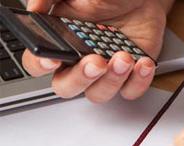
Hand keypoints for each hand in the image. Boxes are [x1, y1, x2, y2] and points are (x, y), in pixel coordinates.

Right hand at [23, 0, 168, 101]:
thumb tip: (36, 8)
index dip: (41, 65)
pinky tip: (143, 62)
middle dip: (80, 78)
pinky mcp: (129, 75)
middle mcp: (82, 61)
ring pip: (99, 93)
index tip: (53, 60)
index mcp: (63, 42)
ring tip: (123, 57)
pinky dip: (138, 81)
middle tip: (95, 61)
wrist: (141, 1)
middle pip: (68, 87)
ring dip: (112, 80)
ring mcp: (106, 71)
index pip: (39, 63)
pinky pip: (130, 91)